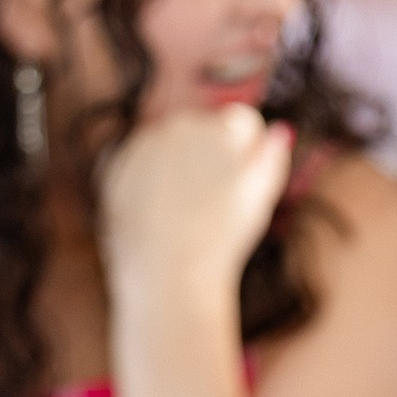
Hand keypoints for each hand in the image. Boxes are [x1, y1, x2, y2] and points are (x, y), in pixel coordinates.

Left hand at [99, 102, 293, 317]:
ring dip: (180, 168)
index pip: (242, 122)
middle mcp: (182, 124)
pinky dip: (149, 182)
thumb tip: (279, 130)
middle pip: (205, 130)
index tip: (241, 185)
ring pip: (172, 146)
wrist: (167, 273)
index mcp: (222, 128)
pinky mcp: (118, 166)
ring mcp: (146, 144)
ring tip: (185, 214)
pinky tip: (159, 215)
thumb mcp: (261, 198)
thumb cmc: (221, 241)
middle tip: (212, 205)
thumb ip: (273, 156)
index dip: (246, 154)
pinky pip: (141, 165)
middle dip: (211, 156)